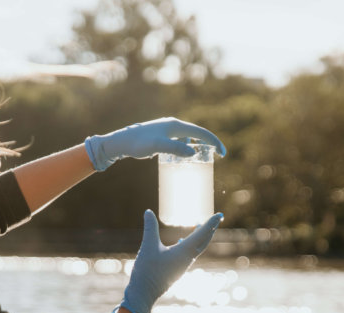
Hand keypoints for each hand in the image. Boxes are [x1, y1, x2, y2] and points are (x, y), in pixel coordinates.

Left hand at [84, 117, 226, 170]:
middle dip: (208, 144)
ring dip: (198, 145)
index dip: (214, 142)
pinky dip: (187, 147)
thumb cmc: (138, 144)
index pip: (201, 132)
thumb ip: (174, 148)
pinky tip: (183, 157)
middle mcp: (173, 125)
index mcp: (176, 125)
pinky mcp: (161, 135)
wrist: (121, 141)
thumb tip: (192, 152)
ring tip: (203, 158)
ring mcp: (166, 130)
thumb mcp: (157, 146)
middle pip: (197, 133)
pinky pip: (179, 141)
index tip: (223, 153)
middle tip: (217, 156)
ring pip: (188, 137)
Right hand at [118, 209, 222, 312]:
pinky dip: (190, 245)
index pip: (202, 234)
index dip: (211, 223)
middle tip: (218, 218)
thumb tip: (148, 212)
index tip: (220, 215)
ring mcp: (182, 266)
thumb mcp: (148, 246)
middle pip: (204, 241)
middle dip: (210, 229)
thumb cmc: (147, 271)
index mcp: (184, 252)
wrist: (144, 294)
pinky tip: (179, 241)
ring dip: (201, 237)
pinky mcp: (176, 270)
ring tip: (202, 227)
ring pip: (197, 248)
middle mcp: (187, 259)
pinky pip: (188, 255)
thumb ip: (150, 228)